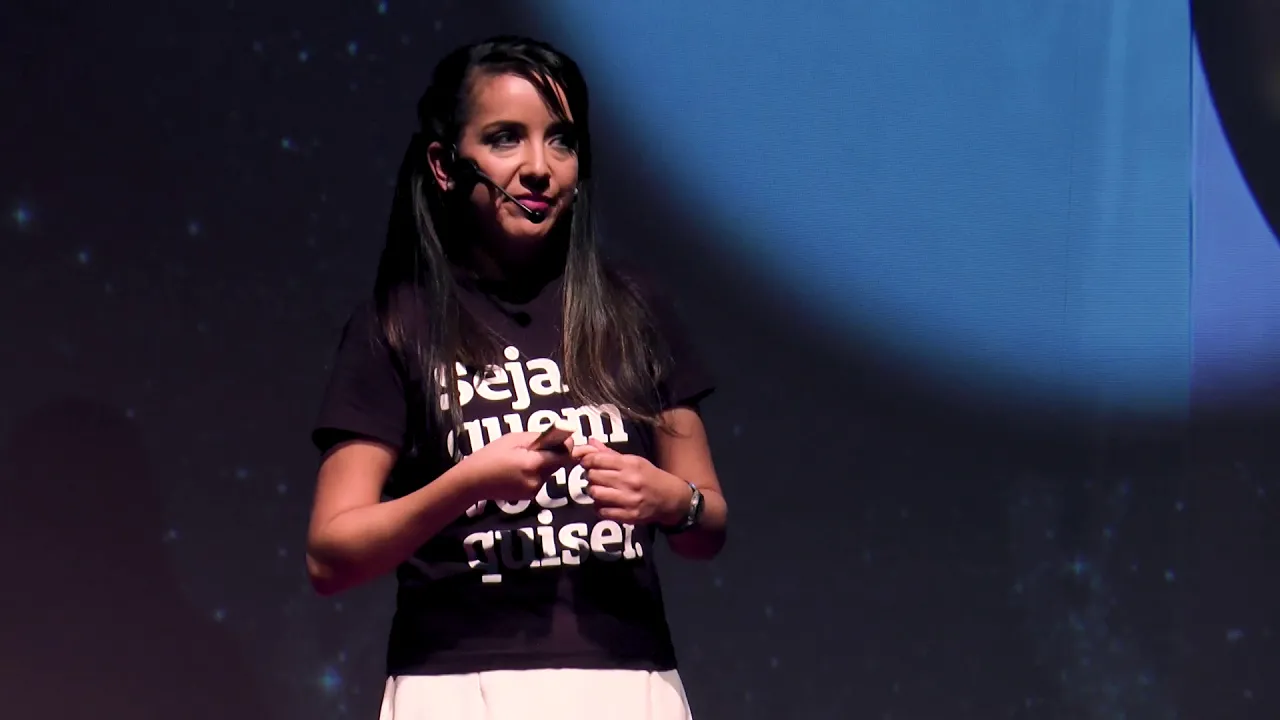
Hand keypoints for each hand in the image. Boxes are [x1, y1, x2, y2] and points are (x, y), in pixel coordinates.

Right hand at [460, 431, 571, 502]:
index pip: (564, 456)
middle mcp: (537, 480)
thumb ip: (539, 438)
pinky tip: (518, 469)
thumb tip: (559, 437)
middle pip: (558, 463)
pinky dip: (536, 472)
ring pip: (550, 472)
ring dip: (544, 463)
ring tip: (522, 458)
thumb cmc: (490, 456)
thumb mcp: (514, 439)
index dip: (566, 446)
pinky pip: (540, 479)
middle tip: (535, 446)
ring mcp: (534, 490)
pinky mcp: (530, 496)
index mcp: (533, 464)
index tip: (561, 438)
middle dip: (552, 453)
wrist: (473, 482)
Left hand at [572, 438, 690, 524]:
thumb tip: (589, 443)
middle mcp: (629, 481)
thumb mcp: (634, 461)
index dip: (586, 460)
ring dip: (593, 492)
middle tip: (594, 477)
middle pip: (593, 476)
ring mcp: (629, 499)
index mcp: (630, 464)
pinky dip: (599, 507)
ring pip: (595, 493)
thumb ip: (610, 454)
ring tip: (599, 490)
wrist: (670, 498)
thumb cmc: (649, 477)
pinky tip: (605, 503)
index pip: (598, 459)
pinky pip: (602, 511)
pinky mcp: (629, 515)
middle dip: (590, 476)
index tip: (586, 463)